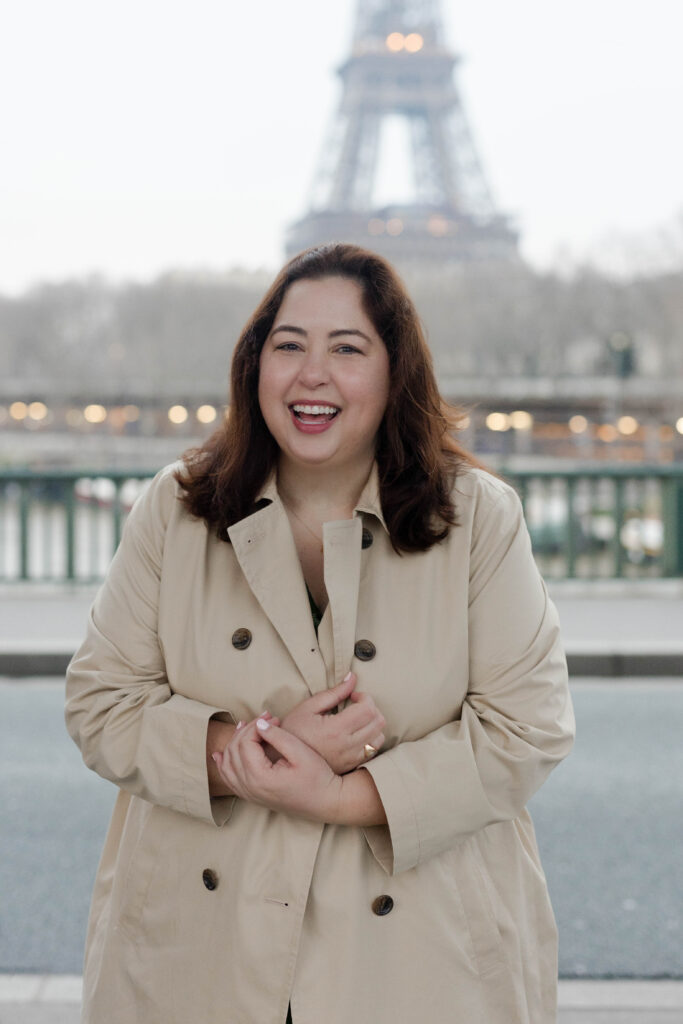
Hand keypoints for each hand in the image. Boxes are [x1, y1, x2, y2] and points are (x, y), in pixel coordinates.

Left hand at [212, 715, 342, 822]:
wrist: (326, 803)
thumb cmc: (318, 778)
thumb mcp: (301, 753)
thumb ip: (278, 737)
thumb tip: (259, 723)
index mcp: (260, 778)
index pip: (246, 742)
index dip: (258, 725)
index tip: (276, 718)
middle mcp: (250, 788)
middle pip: (234, 751)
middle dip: (247, 730)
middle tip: (266, 718)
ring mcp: (250, 795)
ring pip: (227, 765)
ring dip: (233, 743)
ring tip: (247, 728)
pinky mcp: (253, 797)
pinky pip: (229, 780)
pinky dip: (223, 765)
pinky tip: (220, 755)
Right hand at [276, 672, 385, 773]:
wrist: (284, 760)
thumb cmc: (293, 731)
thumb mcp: (308, 707)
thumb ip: (333, 692)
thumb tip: (352, 677)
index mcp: (336, 730)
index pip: (368, 709)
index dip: (365, 697)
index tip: (353, 696)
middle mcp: (347, 746)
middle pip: (378, 722)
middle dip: (372, 708)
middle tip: (356, 705)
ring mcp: (351, 758)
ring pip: (379, 737)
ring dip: (373, 724)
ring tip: (357, 719)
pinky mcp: (351, 766)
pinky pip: (373, 751)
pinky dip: (370, 739)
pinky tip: (357, 733)